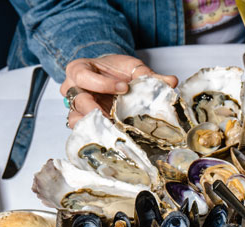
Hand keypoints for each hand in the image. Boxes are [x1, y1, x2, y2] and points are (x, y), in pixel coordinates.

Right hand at [60, 54, 177, 127]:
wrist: (112, 76)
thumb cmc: (116, 70)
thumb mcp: (132, 68)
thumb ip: (149, 75)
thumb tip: (171, 81)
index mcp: (80, 69)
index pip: (83, 76)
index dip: (102, 83)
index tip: (124, 87)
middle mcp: (73, 88)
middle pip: (77, 99)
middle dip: (93, 108)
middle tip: (110, 117)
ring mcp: (76, 107)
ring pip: (75, 118)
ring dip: (92, 126)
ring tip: (109, 132)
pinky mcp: (84, 121)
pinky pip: (83, 130)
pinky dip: (95, 135)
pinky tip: (109, 140)